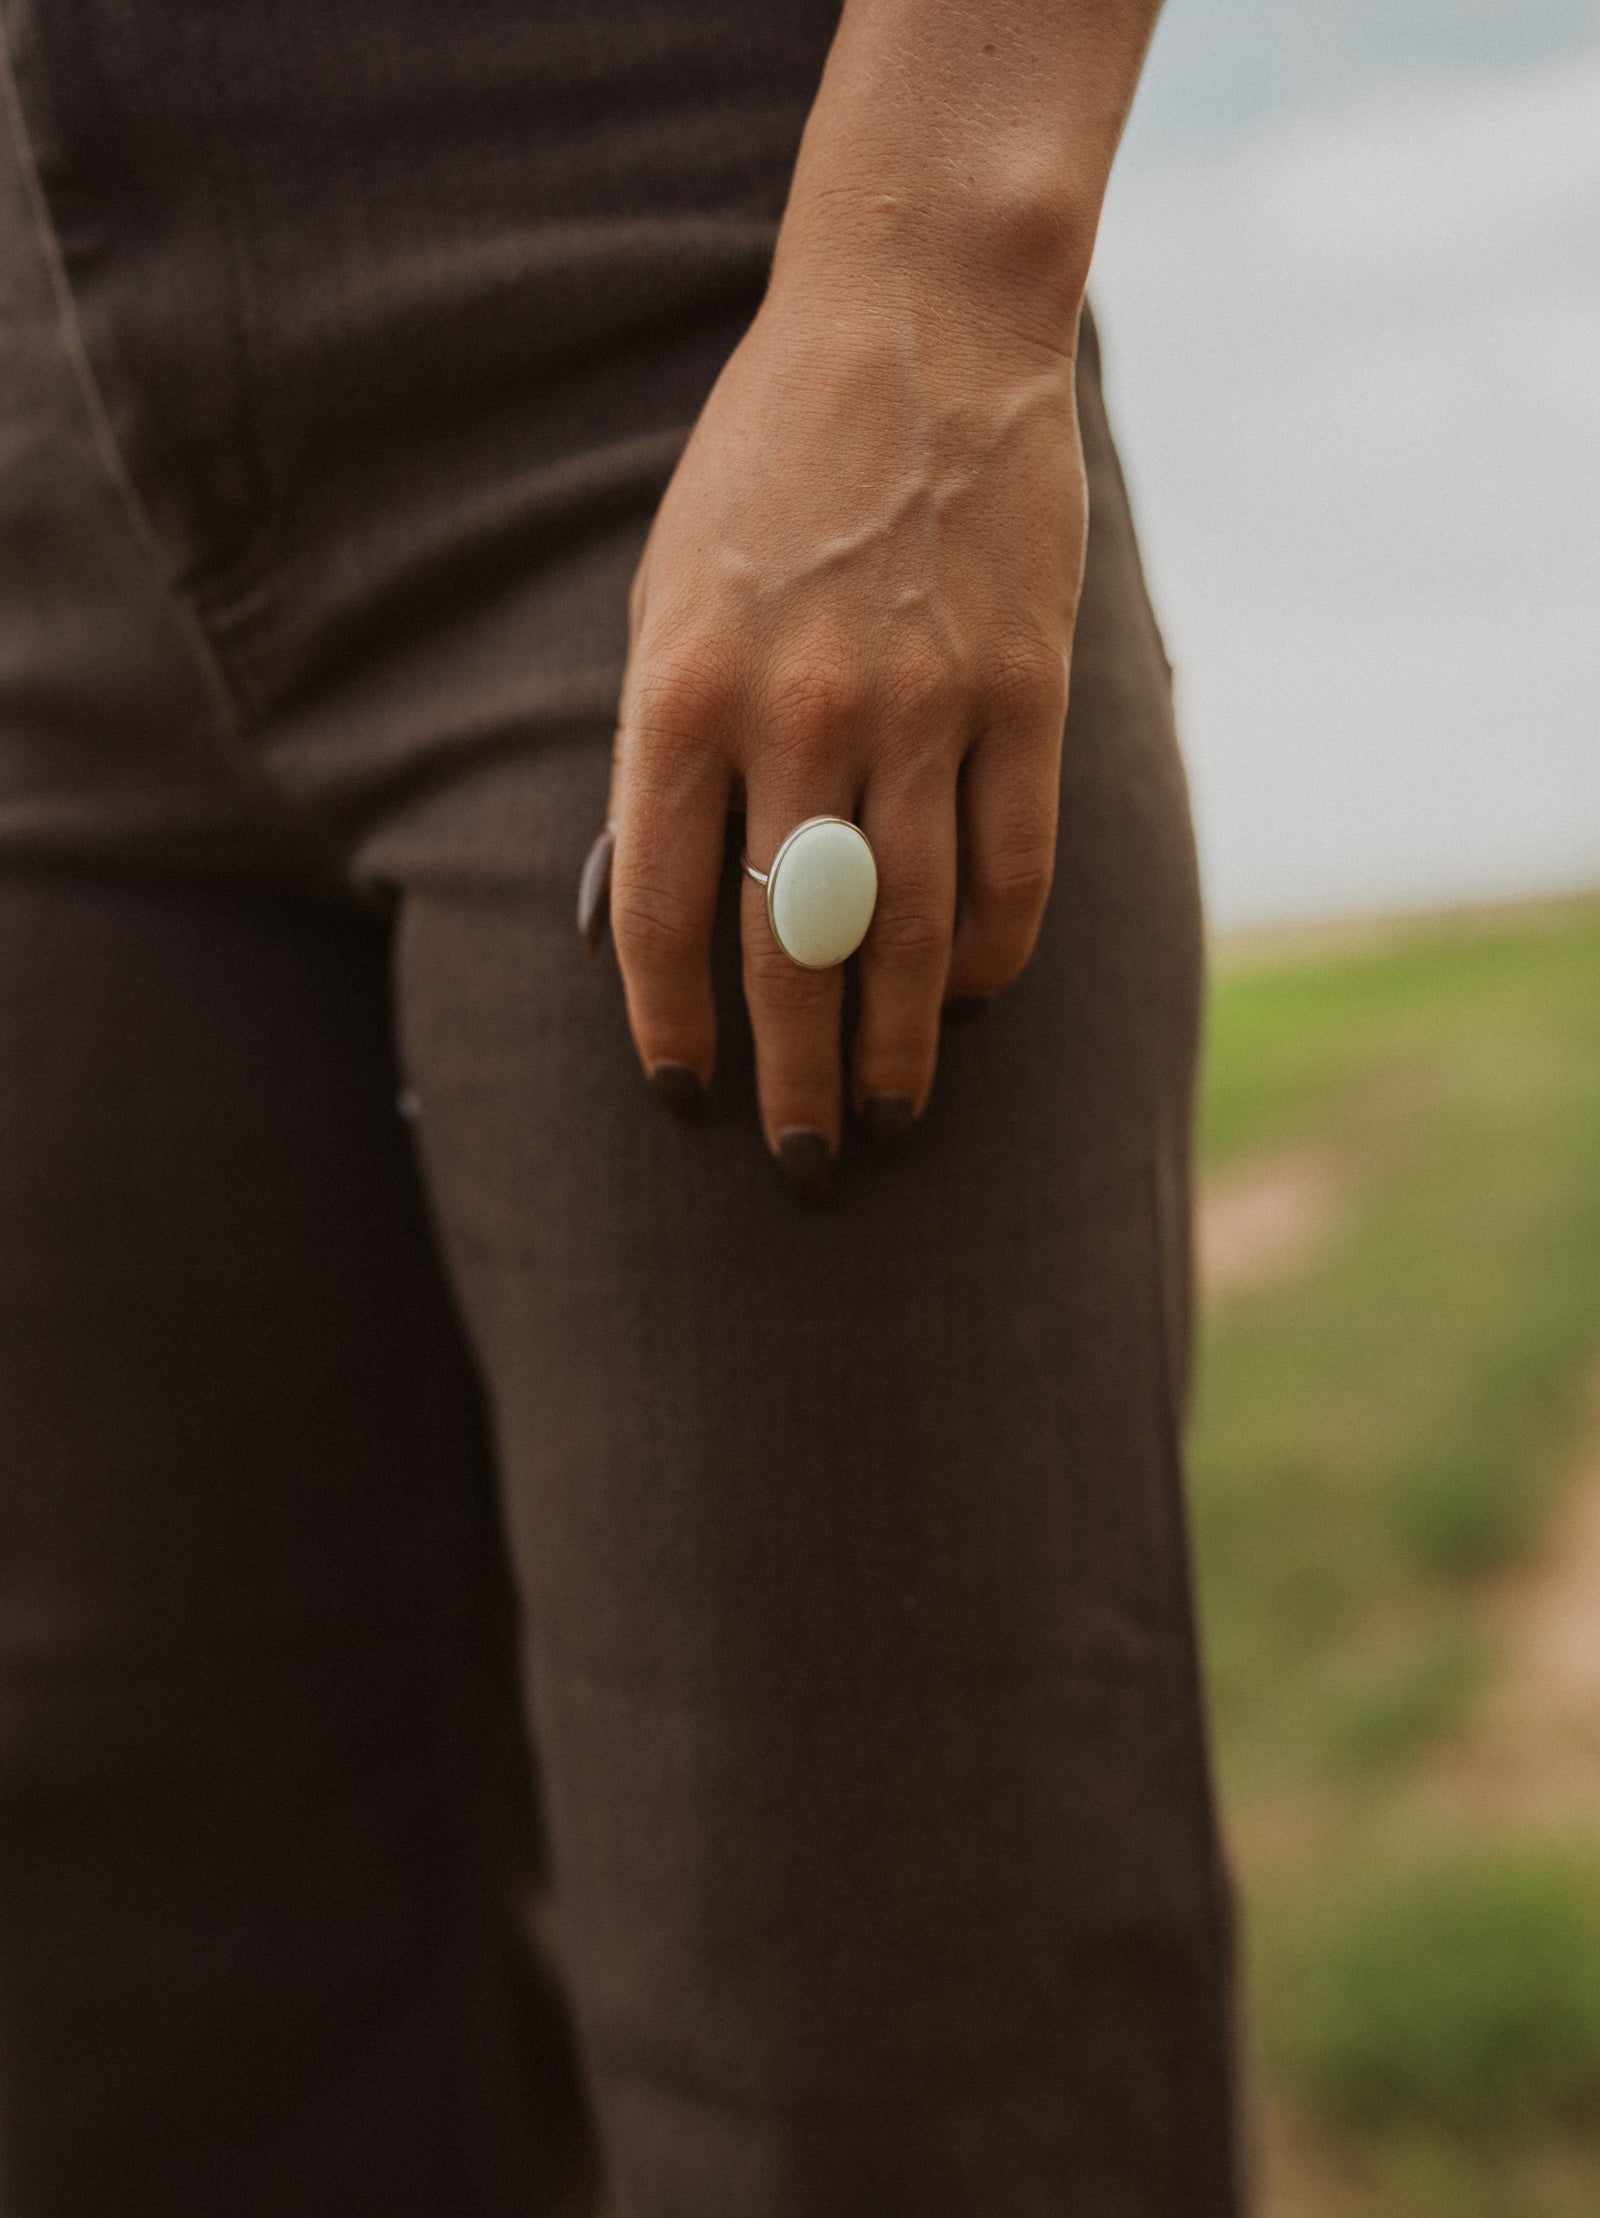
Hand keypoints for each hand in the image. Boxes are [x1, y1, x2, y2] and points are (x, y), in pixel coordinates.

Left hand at [603, 258, 1086, 1193]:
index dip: (670, 1033)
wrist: (914, 325)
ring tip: (897, 1116)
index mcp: (679, 695)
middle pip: (792, 954)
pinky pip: (1014, 865)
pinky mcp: (1024, 692)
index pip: (663, 919)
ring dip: (906, 1048)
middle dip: (794, 1082)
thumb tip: (633, 922)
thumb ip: (655, 760)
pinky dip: (999, 951)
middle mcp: (796, 716)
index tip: (683, 1101)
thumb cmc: (763, 473)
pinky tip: (980, 997)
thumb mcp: (663, 600)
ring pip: (913, 933)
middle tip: (805, 1164)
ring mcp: (920, 707)